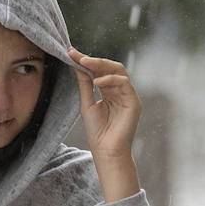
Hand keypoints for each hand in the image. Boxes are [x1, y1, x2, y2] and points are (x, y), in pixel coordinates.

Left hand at [68, 46, 141, 202]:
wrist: (106, 152)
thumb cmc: (97, 132)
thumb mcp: (86, 103)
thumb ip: (84, 84)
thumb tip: (77, 64)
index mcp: (109, 92)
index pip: (99, 71)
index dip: (86, 61)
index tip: (71, 53)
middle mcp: (120, 91)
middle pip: (110, 67)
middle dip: (93, 60)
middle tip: (78, 55)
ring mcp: (128, 96)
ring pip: (118, 71)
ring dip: (101, 65)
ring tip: (85, 63)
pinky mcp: (134, 102)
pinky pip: (124, 83)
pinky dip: (110, 80)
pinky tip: (96, 81)